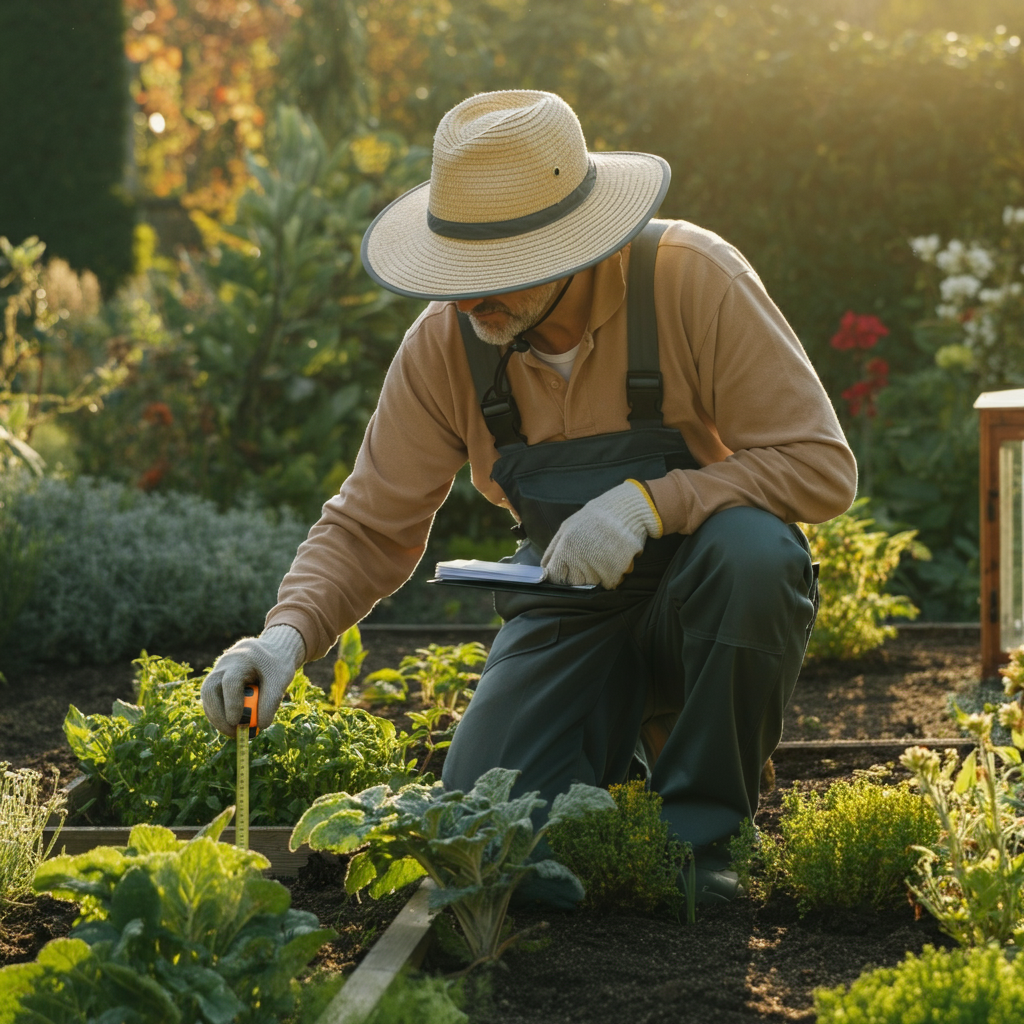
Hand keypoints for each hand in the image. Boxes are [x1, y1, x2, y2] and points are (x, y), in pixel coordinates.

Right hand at [201, 625, 305, 735]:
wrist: (270, 651)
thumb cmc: (276, 666)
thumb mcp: (280, 680)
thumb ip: (271, 701)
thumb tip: (260, 726)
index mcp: (242, 659)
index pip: (231, 682)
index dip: (232, 704)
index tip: (237, 723)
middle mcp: (224, 664)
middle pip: (210, 689)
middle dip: (218, 715)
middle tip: (233, 733)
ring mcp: (217, 671)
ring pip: (207, 696)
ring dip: (217, 717)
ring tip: (234, 732)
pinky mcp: (215, 680)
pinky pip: (211, 699)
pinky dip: (219, 714)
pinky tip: (231, 724)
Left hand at [541, 479, 662, 588]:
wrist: (624, 509)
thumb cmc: (594, 517)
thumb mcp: (567, 527)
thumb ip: (554, 549)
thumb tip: (545, 569)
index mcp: (565, 546)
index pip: (555, 576)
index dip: (559, 577)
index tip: (566, 573)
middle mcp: (579, 557)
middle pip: (574, 582)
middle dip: (580, 576)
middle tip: (589, 561)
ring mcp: (598, 564)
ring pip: (593, 583)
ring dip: (598, 575)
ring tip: (604, 556)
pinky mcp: (615, 569)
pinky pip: (611, 583)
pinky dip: (614, 576)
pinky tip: (615, 560)